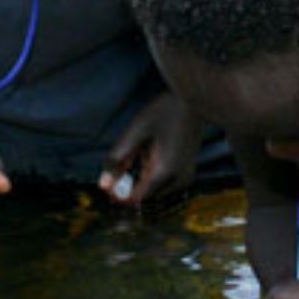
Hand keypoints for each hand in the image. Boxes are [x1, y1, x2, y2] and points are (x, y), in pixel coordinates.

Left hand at [97, 91, 203, 206]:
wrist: (196, 100)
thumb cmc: (164, 111)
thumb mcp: (136, 131)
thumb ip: (118, 158)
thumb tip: (102, 186)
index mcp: (164, 171)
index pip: (137, 198)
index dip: (119, 196)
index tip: (107, 188)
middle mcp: (178, 180)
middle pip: (145, 193)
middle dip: (130, 183)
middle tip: (122, 163)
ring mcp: (185, 177)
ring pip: (154, 189)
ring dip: (142, 177)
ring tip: (143, 149)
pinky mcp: (188, 173)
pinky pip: (164, 182)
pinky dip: (153, 172)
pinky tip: (152, 150)